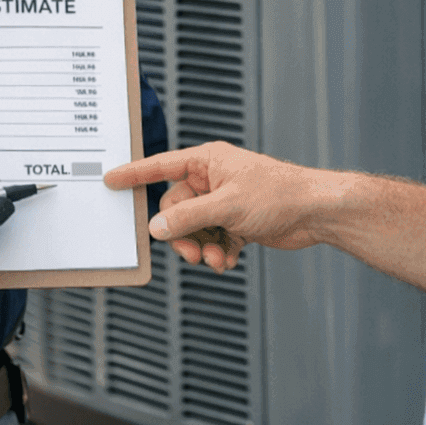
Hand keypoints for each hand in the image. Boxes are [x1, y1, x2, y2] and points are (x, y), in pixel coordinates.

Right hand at [104, 142, 325, 272]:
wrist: (316, 212)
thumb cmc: (278, 194)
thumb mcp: (227, 206)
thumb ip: (189, 218)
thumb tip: (157, 228)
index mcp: (207, 162)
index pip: (161, 167)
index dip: (134, 175)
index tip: (109, 179)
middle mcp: (212, 180)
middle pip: (176, 210)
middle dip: (182, 235)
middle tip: (192, 253)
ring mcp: (223, 203)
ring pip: (193, 230)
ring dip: (200, 248)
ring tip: (215, 260)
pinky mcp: (235, 224)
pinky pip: (211, 240)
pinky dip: (216, 253)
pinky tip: (227, 262)